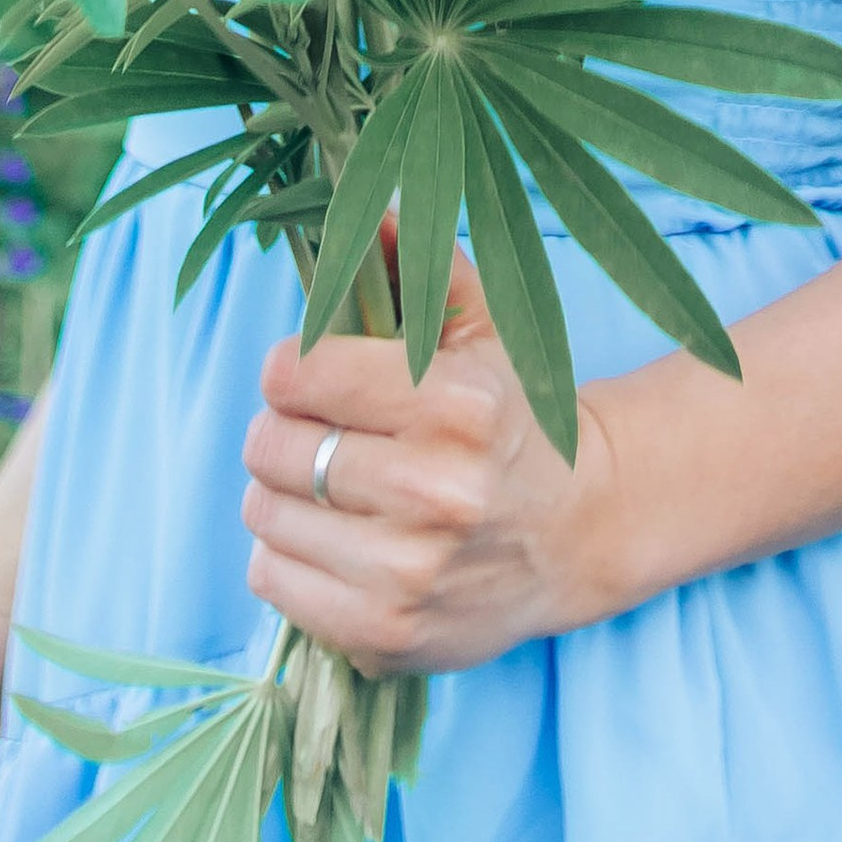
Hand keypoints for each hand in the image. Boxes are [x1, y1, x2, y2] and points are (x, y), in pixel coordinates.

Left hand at [241, 248, 617, 672]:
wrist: (578, 531)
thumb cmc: (511, 418)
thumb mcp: (481, 327)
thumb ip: (418, 264)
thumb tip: (362, 205)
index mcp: (456, 404)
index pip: (296, 373)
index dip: (292, 368)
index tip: (313, 374)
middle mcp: (435, 492)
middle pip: (272, 446)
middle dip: (283, 432)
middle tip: (323, 433)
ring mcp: (410, 574)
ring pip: (263, 515)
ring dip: (280, 496)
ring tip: (331, 487)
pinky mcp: (387, 635)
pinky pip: (273, 582)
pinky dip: (286, 557)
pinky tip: (335, 541)